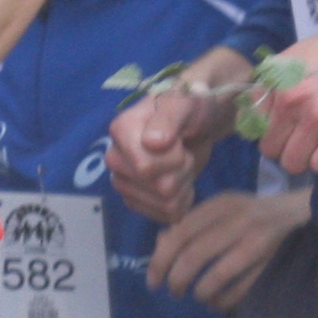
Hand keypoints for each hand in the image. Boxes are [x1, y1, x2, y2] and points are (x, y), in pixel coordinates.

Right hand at [108, 80, 239, 222]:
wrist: (201, 120)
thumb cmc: (192, 105)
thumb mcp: (186, 101)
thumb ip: (170, 117)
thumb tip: (153, 142)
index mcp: (121, 130)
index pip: (146, 167)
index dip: (174, 157)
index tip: (179, 139)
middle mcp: (116, 158)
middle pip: (159, 188)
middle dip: (182, 170)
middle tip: (183, 150)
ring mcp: (125, 182)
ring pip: (165, 204)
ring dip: (184, 184)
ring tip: (181, 163)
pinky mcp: (138, 201)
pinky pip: (167, 215)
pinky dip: (183, 199)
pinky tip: (181, 180)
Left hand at [146, 188, 309, 311]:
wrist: (299, 213)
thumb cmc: (251, 213)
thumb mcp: (221, 209)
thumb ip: (190, 224)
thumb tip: (160, 246)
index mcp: (221, 204)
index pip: (181, 233)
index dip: (161, 260)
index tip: (153, 280)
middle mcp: (239, 219)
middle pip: (195, 255)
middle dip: (177, 280)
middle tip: (172, 292)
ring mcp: (259, 242)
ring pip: (217, 275)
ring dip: (200, 292)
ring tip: (197, 296)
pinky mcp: (273, 262)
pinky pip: (241, 290)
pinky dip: (223, 301)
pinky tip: (217, 302)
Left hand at [245, 21, 317, 177]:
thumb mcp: (302, 54)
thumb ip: (278, 80)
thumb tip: (260, 112)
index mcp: (277, 76)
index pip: (252, 121)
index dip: (270, 128)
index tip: (286, 128)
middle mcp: (290, 95)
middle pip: (270, 148)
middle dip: (286, 149)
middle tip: (306, 140)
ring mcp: (316, 112)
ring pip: (293, 162)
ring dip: (306, 160)